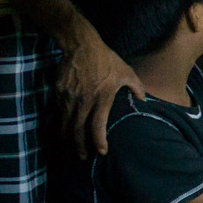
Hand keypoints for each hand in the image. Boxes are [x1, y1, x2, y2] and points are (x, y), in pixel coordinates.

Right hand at [57, 26, 145, 157]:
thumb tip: (143, 99)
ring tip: (72, 145)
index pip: (98, 126)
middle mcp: (84, 101)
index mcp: (102, 98)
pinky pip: (59, 111)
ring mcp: (69, 97)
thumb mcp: (126, 71)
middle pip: (79, 130)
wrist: (81, 45)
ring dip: (69, 137)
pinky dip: (62, 122)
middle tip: (83, 156)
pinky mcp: (59, 92)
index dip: (98, 141)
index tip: (101, 152)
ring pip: (66, 123)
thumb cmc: (106, 59)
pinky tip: (64, 127)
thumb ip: (136, 87)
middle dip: (80, 146)